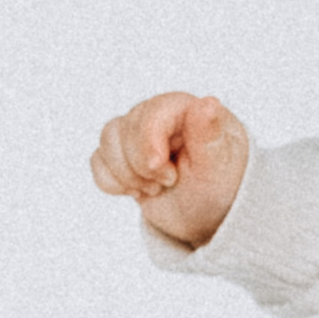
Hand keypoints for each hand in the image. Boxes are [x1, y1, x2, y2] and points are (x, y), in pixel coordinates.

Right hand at [90, 91, 250, 247]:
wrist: (207, 214)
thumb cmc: (220, 186)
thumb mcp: (219, 167)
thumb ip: (208, 136)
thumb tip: (208, 103)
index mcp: (185, 109)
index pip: (152, 115)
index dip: (149, 144)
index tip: (164, 174)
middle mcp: (158, 114)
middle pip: (125, 130)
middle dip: (142, 168)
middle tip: (170, 182)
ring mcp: (137, 132)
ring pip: (107, 141)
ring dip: (127, 175)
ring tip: (155, 188)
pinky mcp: (121, 153)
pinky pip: (98, 160)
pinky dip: (113, 183)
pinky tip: (137, 190)